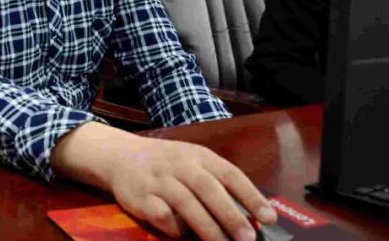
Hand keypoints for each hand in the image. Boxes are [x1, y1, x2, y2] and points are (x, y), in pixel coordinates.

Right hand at [108, 136, 275, 240]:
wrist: (120, 155)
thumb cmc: (166, 163)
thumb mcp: (192, 161)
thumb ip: (217, 182)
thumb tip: (250, 216)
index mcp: (199, 156)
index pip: (230, 174)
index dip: (251, 196)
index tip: (269, 218)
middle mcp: (179, 165)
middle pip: (208, 189)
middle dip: (230, 215)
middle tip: (248, 239)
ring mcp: (159, 180)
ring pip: (186, 204)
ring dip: (207, 227)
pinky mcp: (140, 196)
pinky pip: (161, 215)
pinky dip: (175, 227)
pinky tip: (181, 232)